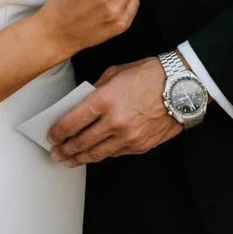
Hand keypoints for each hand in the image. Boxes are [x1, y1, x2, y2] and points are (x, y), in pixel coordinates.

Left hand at [48, 57, 180, 164]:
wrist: (182, 86)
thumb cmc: (150, 74)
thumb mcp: (115, 73)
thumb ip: (95, 90)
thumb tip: (80, 105)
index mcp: (105, 100)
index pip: (72, 122)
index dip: (57, 132)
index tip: (50, 136)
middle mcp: (115, 121)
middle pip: (81, 142)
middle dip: (65, 150)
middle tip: (55, 153)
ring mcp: (128, 136)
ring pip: (97, 154)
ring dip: (80, 158)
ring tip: (69, 160)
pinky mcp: (140, 145)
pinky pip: (115, 154)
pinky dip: (102, 154)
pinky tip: (94, 154)